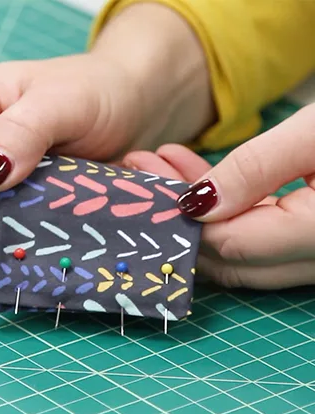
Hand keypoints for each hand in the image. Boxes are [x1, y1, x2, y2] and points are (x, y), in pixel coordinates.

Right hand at [0, 3, 213, 231]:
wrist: (122, 106)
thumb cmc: (95, 92)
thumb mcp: (67, 101)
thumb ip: (24, 130)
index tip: (41, 173)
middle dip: (6, 197)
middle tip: (54, 173)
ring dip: (15, 209)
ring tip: (51, 180)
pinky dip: (18, 216)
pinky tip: (43, 194)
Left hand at [122, 104, 314, 288]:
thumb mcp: (313, 133)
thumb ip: (256, 169)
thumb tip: (194, 203)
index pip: (228, 244)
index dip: (178, 218)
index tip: (139, 184)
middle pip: (230, 258)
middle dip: (177, 218)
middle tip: (138, 175)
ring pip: (246, 248)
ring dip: (199, 213)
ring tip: (158, 165)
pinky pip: (267, 236)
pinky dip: (233, 211)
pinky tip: (199, 174)